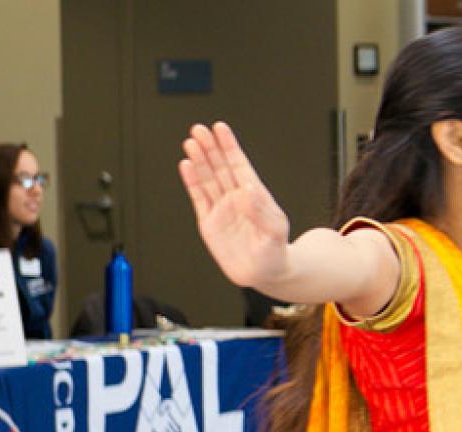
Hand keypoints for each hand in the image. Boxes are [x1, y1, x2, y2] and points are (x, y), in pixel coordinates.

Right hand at [178, 122, 292, 288]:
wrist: (264, 273)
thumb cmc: (275, 250)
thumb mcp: (276, 230)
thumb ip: (262, 210)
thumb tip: (248, 189)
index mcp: (254, 195)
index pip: (239, 165)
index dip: (229, 146)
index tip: (220, 128)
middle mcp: (236, 198)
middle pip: (220, 167)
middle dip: (210, 148)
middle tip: (199, 129)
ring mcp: (221, 208)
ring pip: (207, 178)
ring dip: (199, 160)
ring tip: (190, 141)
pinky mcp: (208, 222)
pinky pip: (198, 197)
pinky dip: (191, 181)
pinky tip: (186, 165)